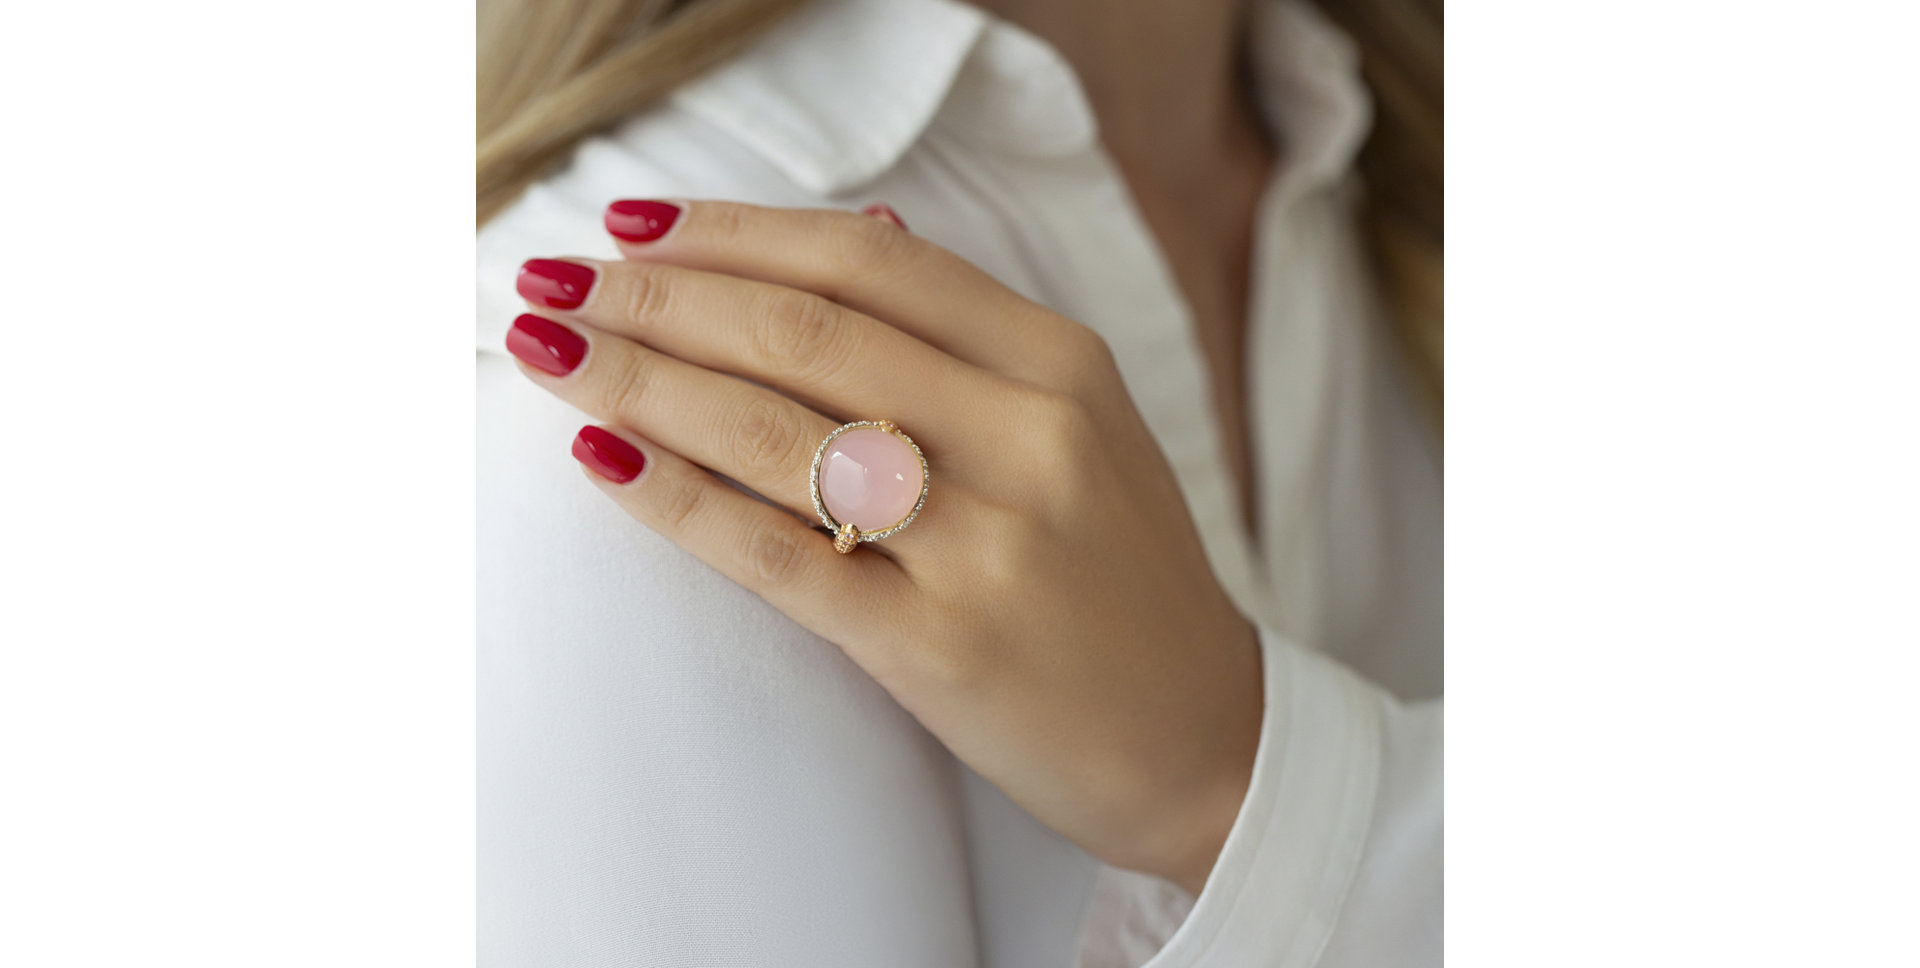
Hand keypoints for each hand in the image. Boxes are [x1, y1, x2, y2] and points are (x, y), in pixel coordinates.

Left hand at [506, 200, 1261, 891]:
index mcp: (1062, 367)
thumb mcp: (1087, 426)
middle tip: (560, 281)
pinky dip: (676, 498)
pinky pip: (776, 555)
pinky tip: (605, 456)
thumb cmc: (1123, 577)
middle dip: (659, 297)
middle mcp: (1029, 438)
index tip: (637, 224)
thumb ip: (975, 333)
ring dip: (639, 379)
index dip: (736, 232)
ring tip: (550, 348)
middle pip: (806, 332)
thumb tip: (862, 224)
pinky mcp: (939, 647)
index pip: (871, 261)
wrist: (1205, 739)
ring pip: (775, 432)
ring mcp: (988, 545)